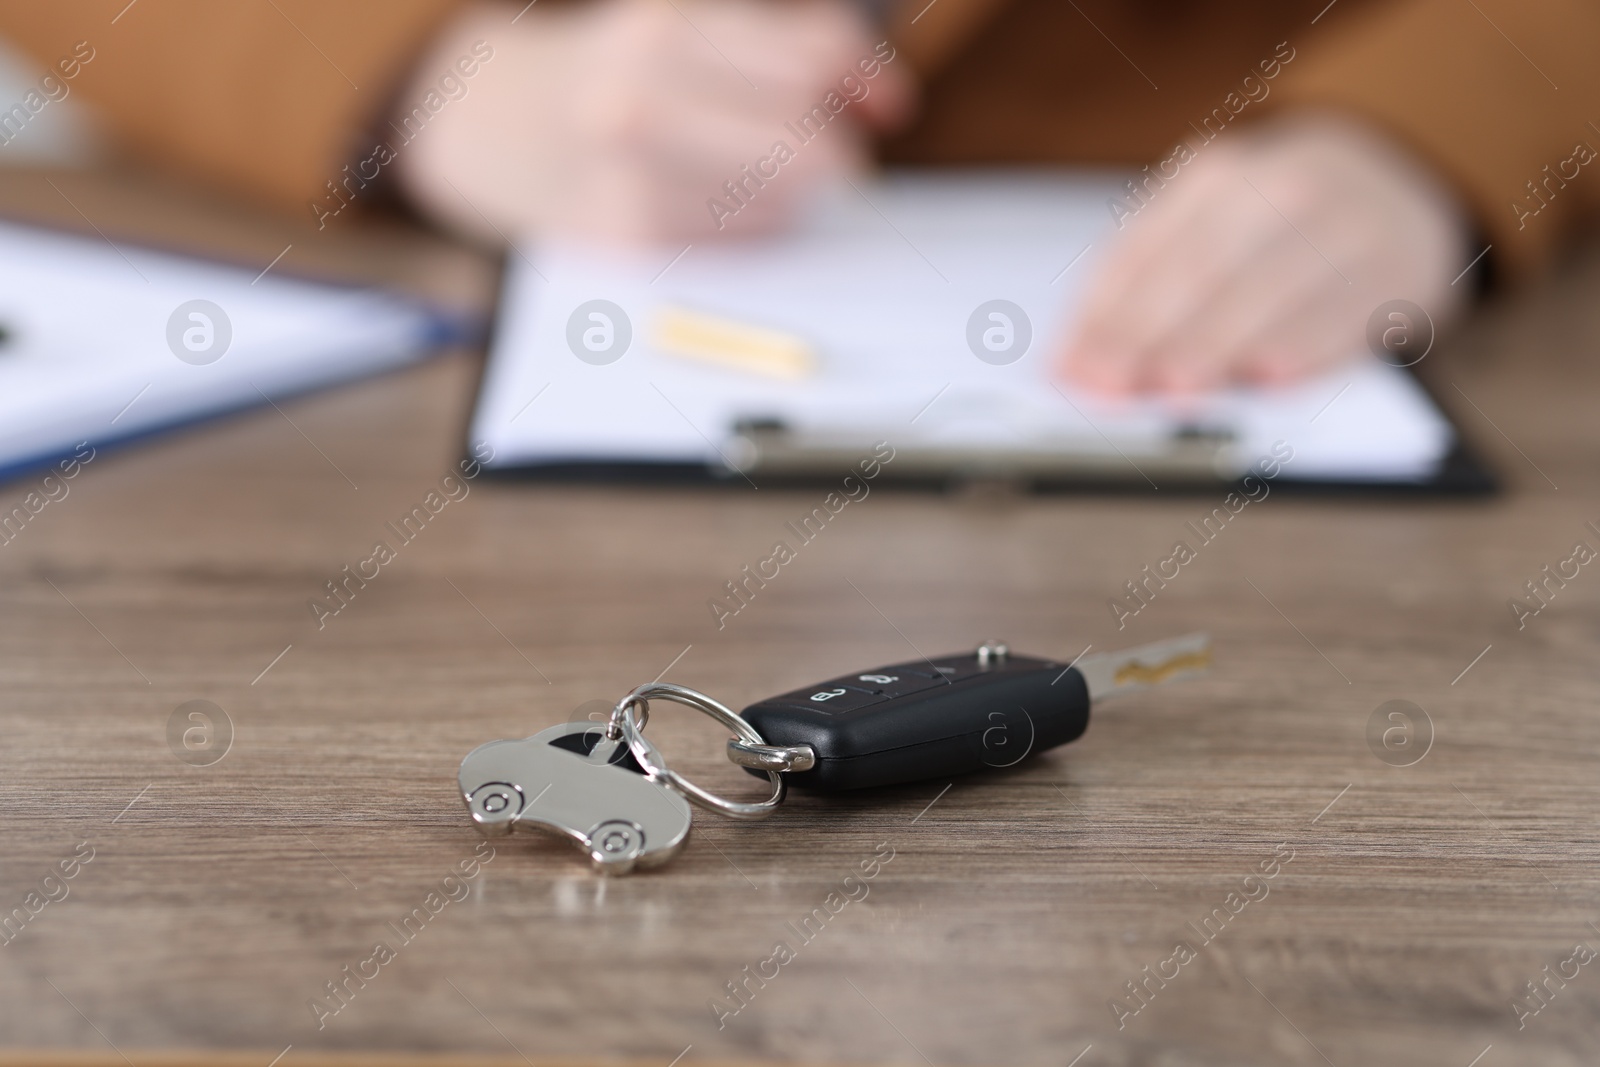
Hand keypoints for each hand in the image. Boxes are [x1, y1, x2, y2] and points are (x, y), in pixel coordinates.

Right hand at [394, 0, 912, 244]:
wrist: (498, 123)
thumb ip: (789, 47)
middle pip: (804, 139)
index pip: (814, 58)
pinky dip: (756, 227)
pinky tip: (725, 206)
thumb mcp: (692, 25)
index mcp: (671, 29)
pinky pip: (741, 244)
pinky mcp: (630, 240)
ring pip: (781, 201)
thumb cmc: (622, 73)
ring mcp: (631, 176)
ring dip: (797, 194)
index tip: (890, 107)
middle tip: (831, 156)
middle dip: (836, 152)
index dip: (870, 82)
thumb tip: (884, 100)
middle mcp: (643, 98)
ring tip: (761, 174)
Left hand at [1059, 113, 1472, 394]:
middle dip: (1149, 334)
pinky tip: (1268, 377)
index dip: (1103, 315)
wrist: (1403, 181)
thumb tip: (1076, 364)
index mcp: (1214, 177)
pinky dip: (1305, 347)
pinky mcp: (1396, 270)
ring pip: (1270, 290)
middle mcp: (1279, 189)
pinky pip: (1345, 312)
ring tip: (1174, 389)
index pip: (1144, 250)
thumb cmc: (1277, 224)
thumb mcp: (1211, 226)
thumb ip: (1143, 289)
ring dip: (1217, 345)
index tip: (1071, 369)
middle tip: (1112, 386)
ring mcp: (1344, 226)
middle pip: (1201, 268)